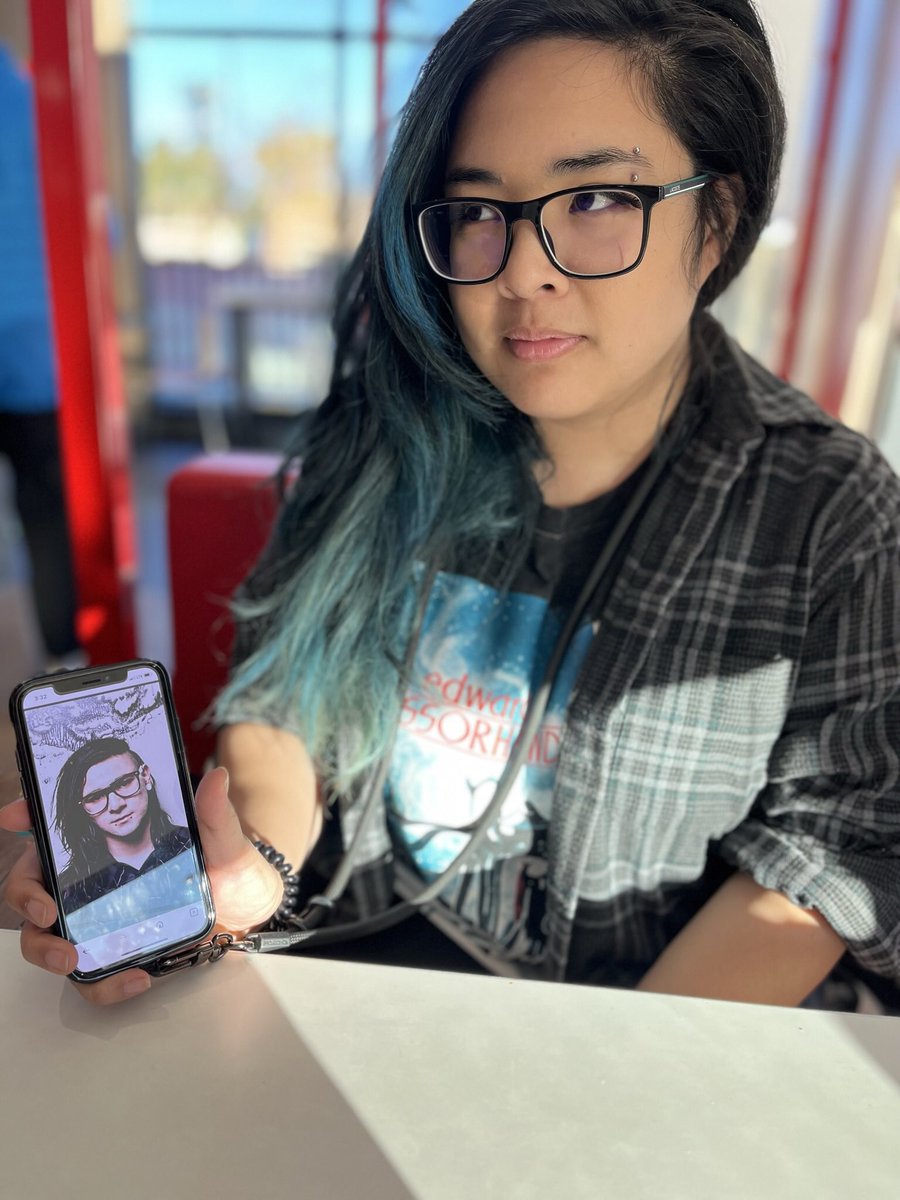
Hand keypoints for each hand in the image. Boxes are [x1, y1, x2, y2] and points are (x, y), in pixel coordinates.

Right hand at [0, 767, 283, 1005]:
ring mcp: (96, 920)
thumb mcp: (225, 841)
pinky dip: (104, 985)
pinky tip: (135, 979)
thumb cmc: (228, 867)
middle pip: (32, 885)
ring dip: (47, 951)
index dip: (26, 816)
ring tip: (73, 960)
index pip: (56, 823)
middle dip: (26, 899)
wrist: (248, 913)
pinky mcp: (112, 955)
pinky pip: (91, 977)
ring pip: (46, 937)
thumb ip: (217, 815)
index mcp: (106, 839)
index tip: (13, 816)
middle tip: (46, 913)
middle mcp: (90, 879)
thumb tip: (217, 780)